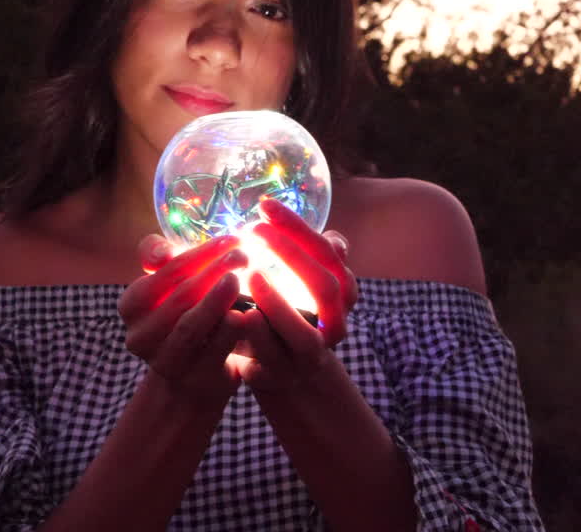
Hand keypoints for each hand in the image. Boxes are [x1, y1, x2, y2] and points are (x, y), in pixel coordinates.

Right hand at [118, 234, 248, 401]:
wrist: (193, 377)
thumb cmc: (185, 316)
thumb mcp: (171, 286)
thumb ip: (161, 257)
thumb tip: (161, 252)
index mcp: (131, 306)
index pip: (166, 272)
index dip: (200, 254)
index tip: (231, 239)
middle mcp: (141, 336)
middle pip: (180, 297)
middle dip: (214, 272)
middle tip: (243, 256)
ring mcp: (166, 362)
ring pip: (190, 327)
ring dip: (216, 300)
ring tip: (239, 280)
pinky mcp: (195, 381)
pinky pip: (214, 352)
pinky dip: (230, 331)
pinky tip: (248, 314)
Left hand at [231, 198, 358, 392]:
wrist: (285, 373)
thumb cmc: (288, 313)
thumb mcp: (300, 283)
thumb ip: (305, 256)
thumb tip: (315, 231)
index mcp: (344, 292)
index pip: (328, 252)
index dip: (298, 227)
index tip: (265, 205)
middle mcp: (335, 322)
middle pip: (326, 287)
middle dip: (291, 256)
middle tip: (255, 231)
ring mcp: (312, 354)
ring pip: (304, 334)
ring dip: (277, 303)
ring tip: (250, 274)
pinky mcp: (285, 376)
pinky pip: (273, 358)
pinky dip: (256, 336)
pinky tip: (236, 313)